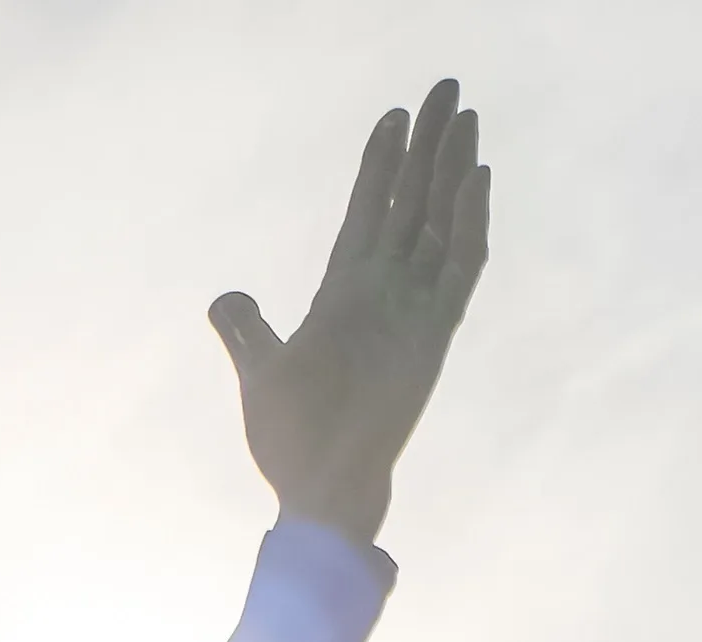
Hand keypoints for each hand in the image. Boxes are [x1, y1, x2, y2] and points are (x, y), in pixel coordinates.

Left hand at [212, 78, 488, 548]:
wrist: (319, 490)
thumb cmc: (291, 441)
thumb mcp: (260, 371)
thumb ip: (247, 328)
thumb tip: (227, 297)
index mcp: (342, 294)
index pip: (366, 213)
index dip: (380, 165)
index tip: (394, 117)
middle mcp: (383, 293)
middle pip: (410, 202)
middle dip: (427, 147)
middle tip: (446, 91)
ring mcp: (412, 310)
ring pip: (439, 223)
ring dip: (453, 171)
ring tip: (464, 116)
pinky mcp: (432, 335)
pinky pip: (458, 269)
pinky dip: (468, 223)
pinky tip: (474, 178)